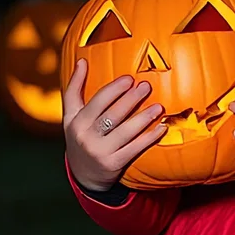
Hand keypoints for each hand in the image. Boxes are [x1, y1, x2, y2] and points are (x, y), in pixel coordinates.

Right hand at [62, 60, 167, 191]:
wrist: (83, 174)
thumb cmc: (81, 135)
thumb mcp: (71, 115)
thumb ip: (75, 89)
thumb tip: (82, 61)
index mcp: (74, 120)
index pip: (96, 101)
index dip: (114, 89)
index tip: (129, 79)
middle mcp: (84, 136)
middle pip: (112, 114)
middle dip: (131, 100)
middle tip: (146, 86)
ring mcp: (99, 151)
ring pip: (125, 131)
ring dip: (144, 117)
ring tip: (159, 106)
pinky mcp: (113, 164)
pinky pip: (135, 148)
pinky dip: (150, 137)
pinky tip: (162, 127)